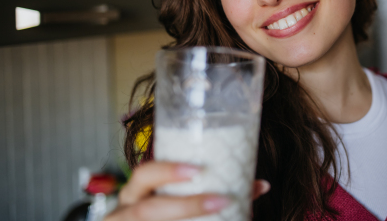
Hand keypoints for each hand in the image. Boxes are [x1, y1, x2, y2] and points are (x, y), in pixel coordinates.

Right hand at [104, 161, 270, 220]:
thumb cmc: (160, 210)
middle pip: (148, 210)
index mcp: (135, 193)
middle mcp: (126, 212)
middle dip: (186, 206)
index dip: (167, 171)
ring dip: (188, 216)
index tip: (197, 170)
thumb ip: (209, 191)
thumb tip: (261, 185)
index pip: (144, 174)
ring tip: (223, 209)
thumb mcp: (173, 199)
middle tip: (221, 201)